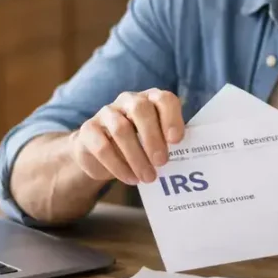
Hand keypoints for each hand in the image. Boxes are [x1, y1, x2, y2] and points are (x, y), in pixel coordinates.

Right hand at [70, 89, 184, 185]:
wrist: (100, 153)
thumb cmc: (138, 145)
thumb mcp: (156, 140)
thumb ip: (169, 143)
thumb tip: (190, 158)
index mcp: (150, 100)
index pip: (163, 99)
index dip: (171, 117)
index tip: (177, 141)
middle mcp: (128, 101)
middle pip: (140, 109)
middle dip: (153, 137)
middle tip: (162, 162)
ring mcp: (106, 113)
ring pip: (120, 129)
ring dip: (136, 156)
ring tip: (148, 178)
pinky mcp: (88, 130)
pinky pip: (102, 146)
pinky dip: (118, 166)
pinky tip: (130, 179)